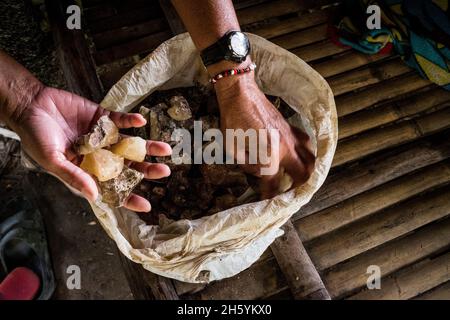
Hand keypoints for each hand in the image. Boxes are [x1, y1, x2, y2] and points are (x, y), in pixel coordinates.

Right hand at [10, 86, 171, 211]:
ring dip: (147, 146)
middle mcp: (98, 155)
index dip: (128, 198)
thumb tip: (94, 196)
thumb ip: (73, 176)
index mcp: (86, 170)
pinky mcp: (102, 117)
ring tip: (165, 149)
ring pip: (129, 144)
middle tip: (164, 172)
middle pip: (127, 166)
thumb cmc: (35, 136)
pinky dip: (131, 120)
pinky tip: (141, 121)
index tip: (146, 205)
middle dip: (146, 170)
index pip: (111, 188)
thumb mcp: (53, 160)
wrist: (30, 105)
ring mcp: (102, 136)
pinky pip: (120, 120)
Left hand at [214, 70, 314, 198]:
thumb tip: (258, 171)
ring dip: (306, 172)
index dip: (270, 196)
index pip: (273, 183)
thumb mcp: (231, 147)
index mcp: (269, 155)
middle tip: (288, 193)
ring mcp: (291, 137)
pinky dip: (307, 152)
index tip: (267, 203)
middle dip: (297, 188)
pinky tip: (299, 155)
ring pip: (310, 159)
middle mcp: (285, 148)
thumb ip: (246, 165)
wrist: (240, 92)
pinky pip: (306, 142)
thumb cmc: (232, 119)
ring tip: (297, 178)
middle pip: (302, 175)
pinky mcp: (291, 127)